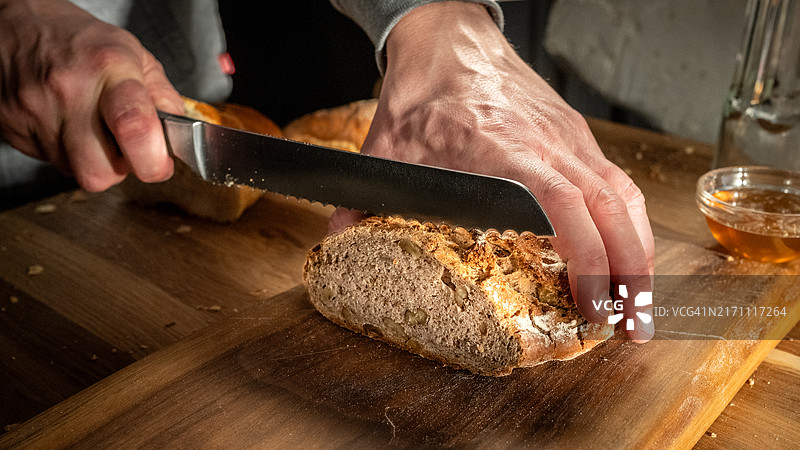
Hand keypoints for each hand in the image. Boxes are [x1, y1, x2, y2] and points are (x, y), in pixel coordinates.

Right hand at [0, 0, 182, 191]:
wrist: (19, 25)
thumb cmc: (83, 43)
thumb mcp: (136, 57)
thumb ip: (164, 99)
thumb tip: (179, 139)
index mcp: (110, 68)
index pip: (134, 126)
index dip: (153, 161)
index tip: (160, 165)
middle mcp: (70, 90)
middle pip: (99, 172)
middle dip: (119, 169)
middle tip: (123, 147)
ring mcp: (37, 111)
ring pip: (76, 173)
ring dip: (93, 161)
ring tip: (93, 130)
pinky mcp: (14, 127)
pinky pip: (52, 162)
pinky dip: (67, 152)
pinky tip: (68, 124)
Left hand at [350, 2, 654, 340]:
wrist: (448, 40)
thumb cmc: (423, 91)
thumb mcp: (386, 148)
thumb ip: (364, 199)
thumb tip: (342, 243)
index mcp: (499, 147)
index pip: (561, 202)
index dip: (586, 254)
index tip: (589, 301)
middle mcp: (545, 142)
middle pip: (610, 206)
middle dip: (630, 270)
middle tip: (631, 324)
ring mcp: (566, 135)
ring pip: (622, 193)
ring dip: (638, 250)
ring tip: (638, 301)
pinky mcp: (573, 133)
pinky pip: (614, 179)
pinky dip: (627, 222)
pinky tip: (625, 252)